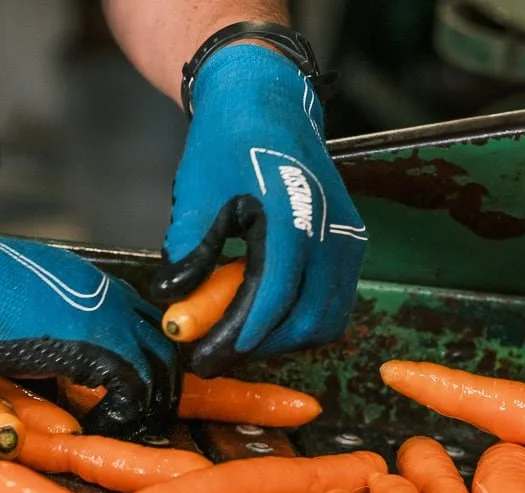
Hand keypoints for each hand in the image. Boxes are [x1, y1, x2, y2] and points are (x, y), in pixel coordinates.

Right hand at [0, 186, 179, 438]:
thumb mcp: (15, 305)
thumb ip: (46, 326)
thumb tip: (49, 358)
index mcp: (87, 282)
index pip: (140, 319)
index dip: (142, 356)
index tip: (131, 387)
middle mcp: (106, 295)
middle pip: (161, 342)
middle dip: (160, 380)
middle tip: (146, 413)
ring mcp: (106, 318)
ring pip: (159, 365)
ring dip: (149, 400)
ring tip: (131, 425)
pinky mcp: (97, 347)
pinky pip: (135, 388)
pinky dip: (125, 413)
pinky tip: (103, 426)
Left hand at [152, 44, 365, 374]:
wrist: (267, 101)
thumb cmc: (226, 143)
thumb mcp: (196, 195)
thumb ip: (188, 254)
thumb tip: (173, 307)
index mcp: (292, 211)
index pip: (273, 293)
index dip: (241, 334)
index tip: (208, 358)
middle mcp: (331, 227)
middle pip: (305, 319)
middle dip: (257, 346)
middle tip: (213, 356)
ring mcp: (348, 236)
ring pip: (326, 320)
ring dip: (282, 340)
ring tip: (236, 340)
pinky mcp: (352, 242)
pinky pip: (334, 303)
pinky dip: (301, 322)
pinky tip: (263, 319)